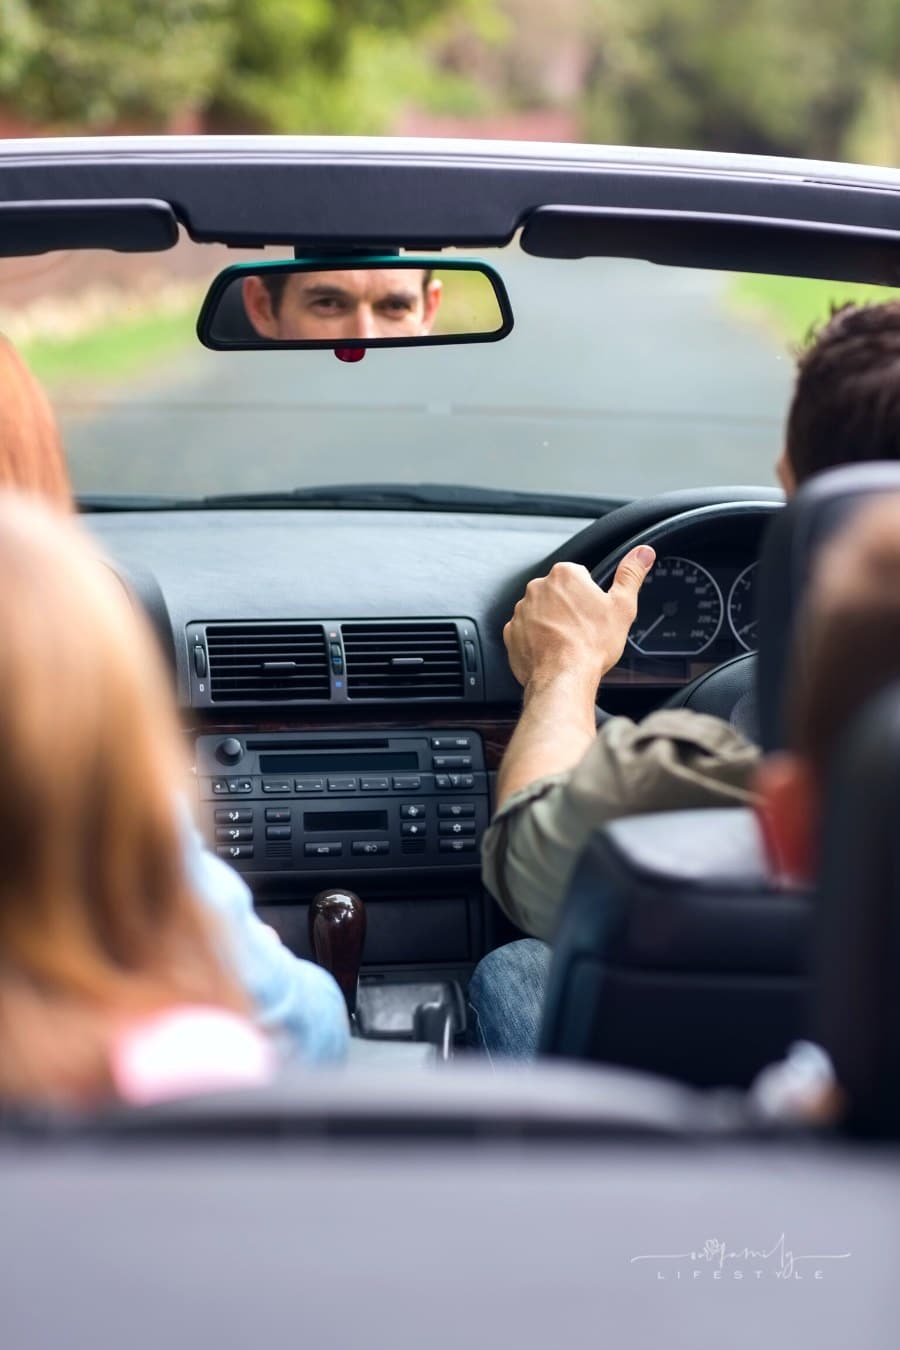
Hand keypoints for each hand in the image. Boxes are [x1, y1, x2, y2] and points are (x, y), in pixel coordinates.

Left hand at [503, 548, 655, 688]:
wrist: (563, 678)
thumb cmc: (591, 644)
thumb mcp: (622, 606)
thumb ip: (631, 574)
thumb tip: (643, 553)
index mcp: (564, 574)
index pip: (579, 577)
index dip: (590, 596)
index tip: (594, 613)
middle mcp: (538, 588)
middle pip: (559, 594)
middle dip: (570, 608)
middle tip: (584, 630)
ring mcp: (521, 610)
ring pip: (542, 612)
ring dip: (553, 623)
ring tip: (568, 642)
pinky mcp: (511, 633)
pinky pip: (527, 631)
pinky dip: (537, 639)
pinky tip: (553, 651)